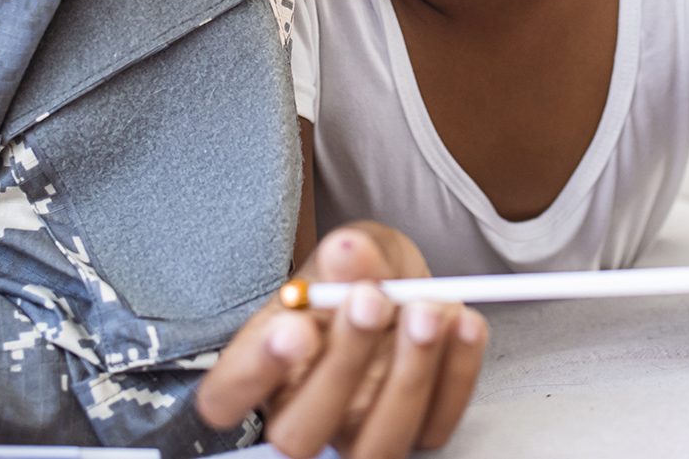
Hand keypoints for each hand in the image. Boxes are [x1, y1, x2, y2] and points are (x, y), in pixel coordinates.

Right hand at [196, 222, 487, 457]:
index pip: (225, 398)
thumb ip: (346, 256)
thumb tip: (349, 255)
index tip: (294, 325)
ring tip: (426, 310)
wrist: (402, 284)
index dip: (254, 372)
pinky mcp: (416, 431)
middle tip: (371, 300)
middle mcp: (302, 413)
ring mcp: (358, 431)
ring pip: (373, 446)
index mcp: (261, 366)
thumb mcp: (349, 250)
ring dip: (407, 376)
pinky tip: (463, 323)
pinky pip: (435, 427)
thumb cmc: (357, 274)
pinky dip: (457, 373)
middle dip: (341, 365)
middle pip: (300, 433)